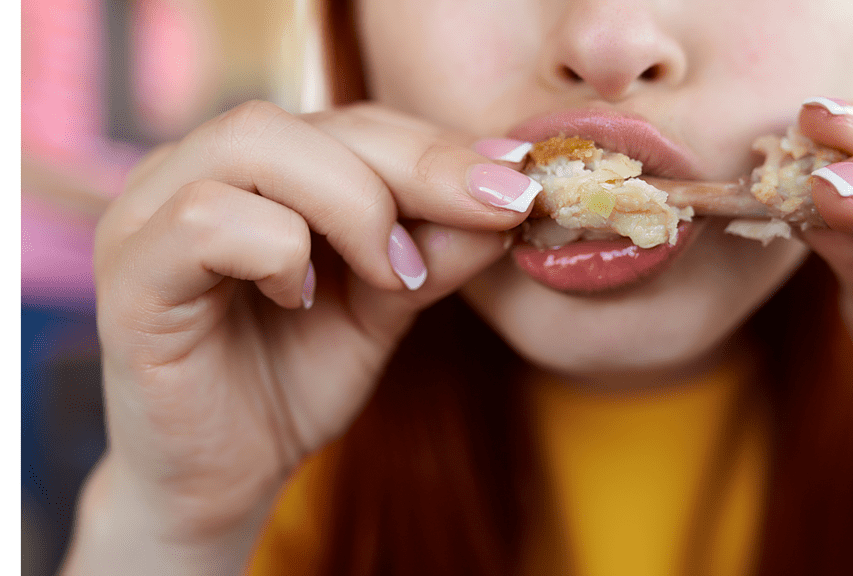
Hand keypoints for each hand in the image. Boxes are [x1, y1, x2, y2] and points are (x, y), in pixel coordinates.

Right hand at [84, 101, 536, 560]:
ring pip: (254, 144)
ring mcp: (151, 214)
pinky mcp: (131, 274)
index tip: (515, 187)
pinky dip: (277, 249)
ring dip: (351, 205)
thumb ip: (432, 250)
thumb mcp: (384, 307)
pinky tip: (301, 298)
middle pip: (311, 123)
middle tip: (490, 212)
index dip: (439, 147)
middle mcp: (196, 172)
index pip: (354, 124)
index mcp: (260, 171)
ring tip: (391, 274)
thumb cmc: (295, 380)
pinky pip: (205, 218)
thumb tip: (503, 201)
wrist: (223, 478)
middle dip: (417, 166)